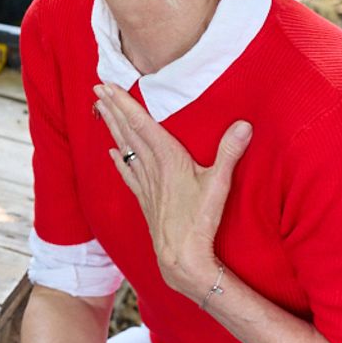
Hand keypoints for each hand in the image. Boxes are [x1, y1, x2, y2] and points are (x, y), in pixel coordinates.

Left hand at [93, 84, 249, 301]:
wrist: (181, 256)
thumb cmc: (200, 220)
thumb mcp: (219, 184)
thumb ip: (229, 152)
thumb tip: (244, 125)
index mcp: (168, 159)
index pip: (141, 124)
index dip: (123, 104)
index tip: (106, 86)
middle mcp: (152, 168)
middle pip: (128, 132)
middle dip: (113, 109)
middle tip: (97, 89)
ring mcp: (146, 184)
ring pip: (125, 149)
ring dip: (113, 128)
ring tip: (101, 111)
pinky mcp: (146, 199)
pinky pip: (128, 174)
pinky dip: (119, 160)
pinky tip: (111, 153)